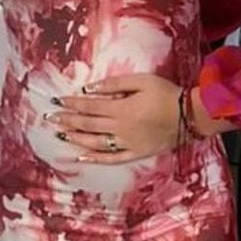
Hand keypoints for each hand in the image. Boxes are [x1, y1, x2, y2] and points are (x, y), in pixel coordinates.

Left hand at [47, 74, 181, 163]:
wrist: (190, 115)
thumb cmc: (166, 93)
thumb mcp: (141, 81)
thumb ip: (114, 85)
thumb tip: (89, 88)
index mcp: (121, 109)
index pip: (89, 106)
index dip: (71, 103)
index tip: (56, 101)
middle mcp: (121, 128)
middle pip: (88, 125)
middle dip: (67, 120)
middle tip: (50, 118)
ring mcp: (128, 143)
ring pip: (95, 143)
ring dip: (76, 139)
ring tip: (60, 135)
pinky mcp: (136, 153)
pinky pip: (112, 159)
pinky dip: (96, 158)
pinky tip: (82, 156)